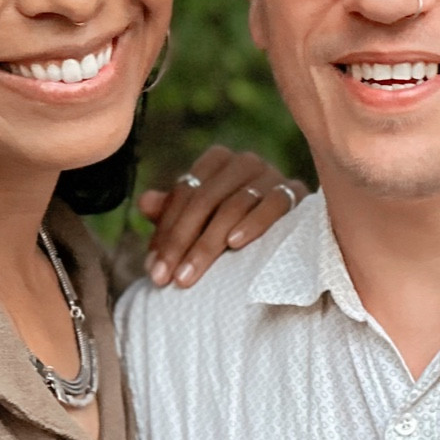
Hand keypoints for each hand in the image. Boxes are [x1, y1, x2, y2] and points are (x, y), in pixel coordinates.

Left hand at [139, 146, 306, 286]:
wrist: (291, 236)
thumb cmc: (235, 226)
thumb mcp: (200, 220)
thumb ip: (172, 211)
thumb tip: (145, 202)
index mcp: (218, 161)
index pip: (184, 193)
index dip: (165, 232)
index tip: (154, 270)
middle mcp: (244, 162)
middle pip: (205, 200)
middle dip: (181, 243)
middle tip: (166, 279)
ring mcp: (272, 174)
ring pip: (232, 206)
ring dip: (207, 244)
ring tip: (189, 274)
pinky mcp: (295, 192)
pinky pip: (272, 205)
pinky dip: (252, 223)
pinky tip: (234, 243)